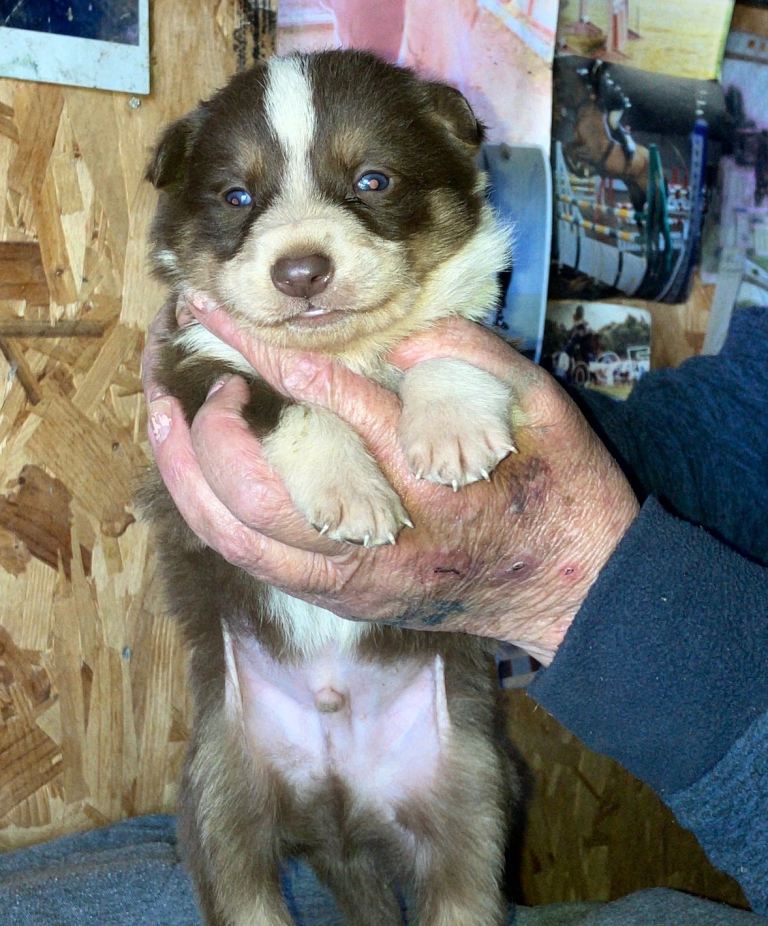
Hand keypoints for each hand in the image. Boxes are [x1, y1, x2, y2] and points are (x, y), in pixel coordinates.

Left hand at [142, 295, 638, 664]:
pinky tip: (199, 477)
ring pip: (243, 542)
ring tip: (165, 424)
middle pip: (261, 492)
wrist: (573, 590)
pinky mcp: (347, 601)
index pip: (330, 402)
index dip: (264, 351)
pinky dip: (216, 520)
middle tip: (197, 379)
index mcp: (432, 477)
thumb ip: (474, 357)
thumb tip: (401, 337)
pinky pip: (259, 568)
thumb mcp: (545, 407)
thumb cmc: (561, 492)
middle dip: (207, 430)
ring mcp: (358, 580)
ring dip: (189, 480)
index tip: (217, 314)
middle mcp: (383, 536)